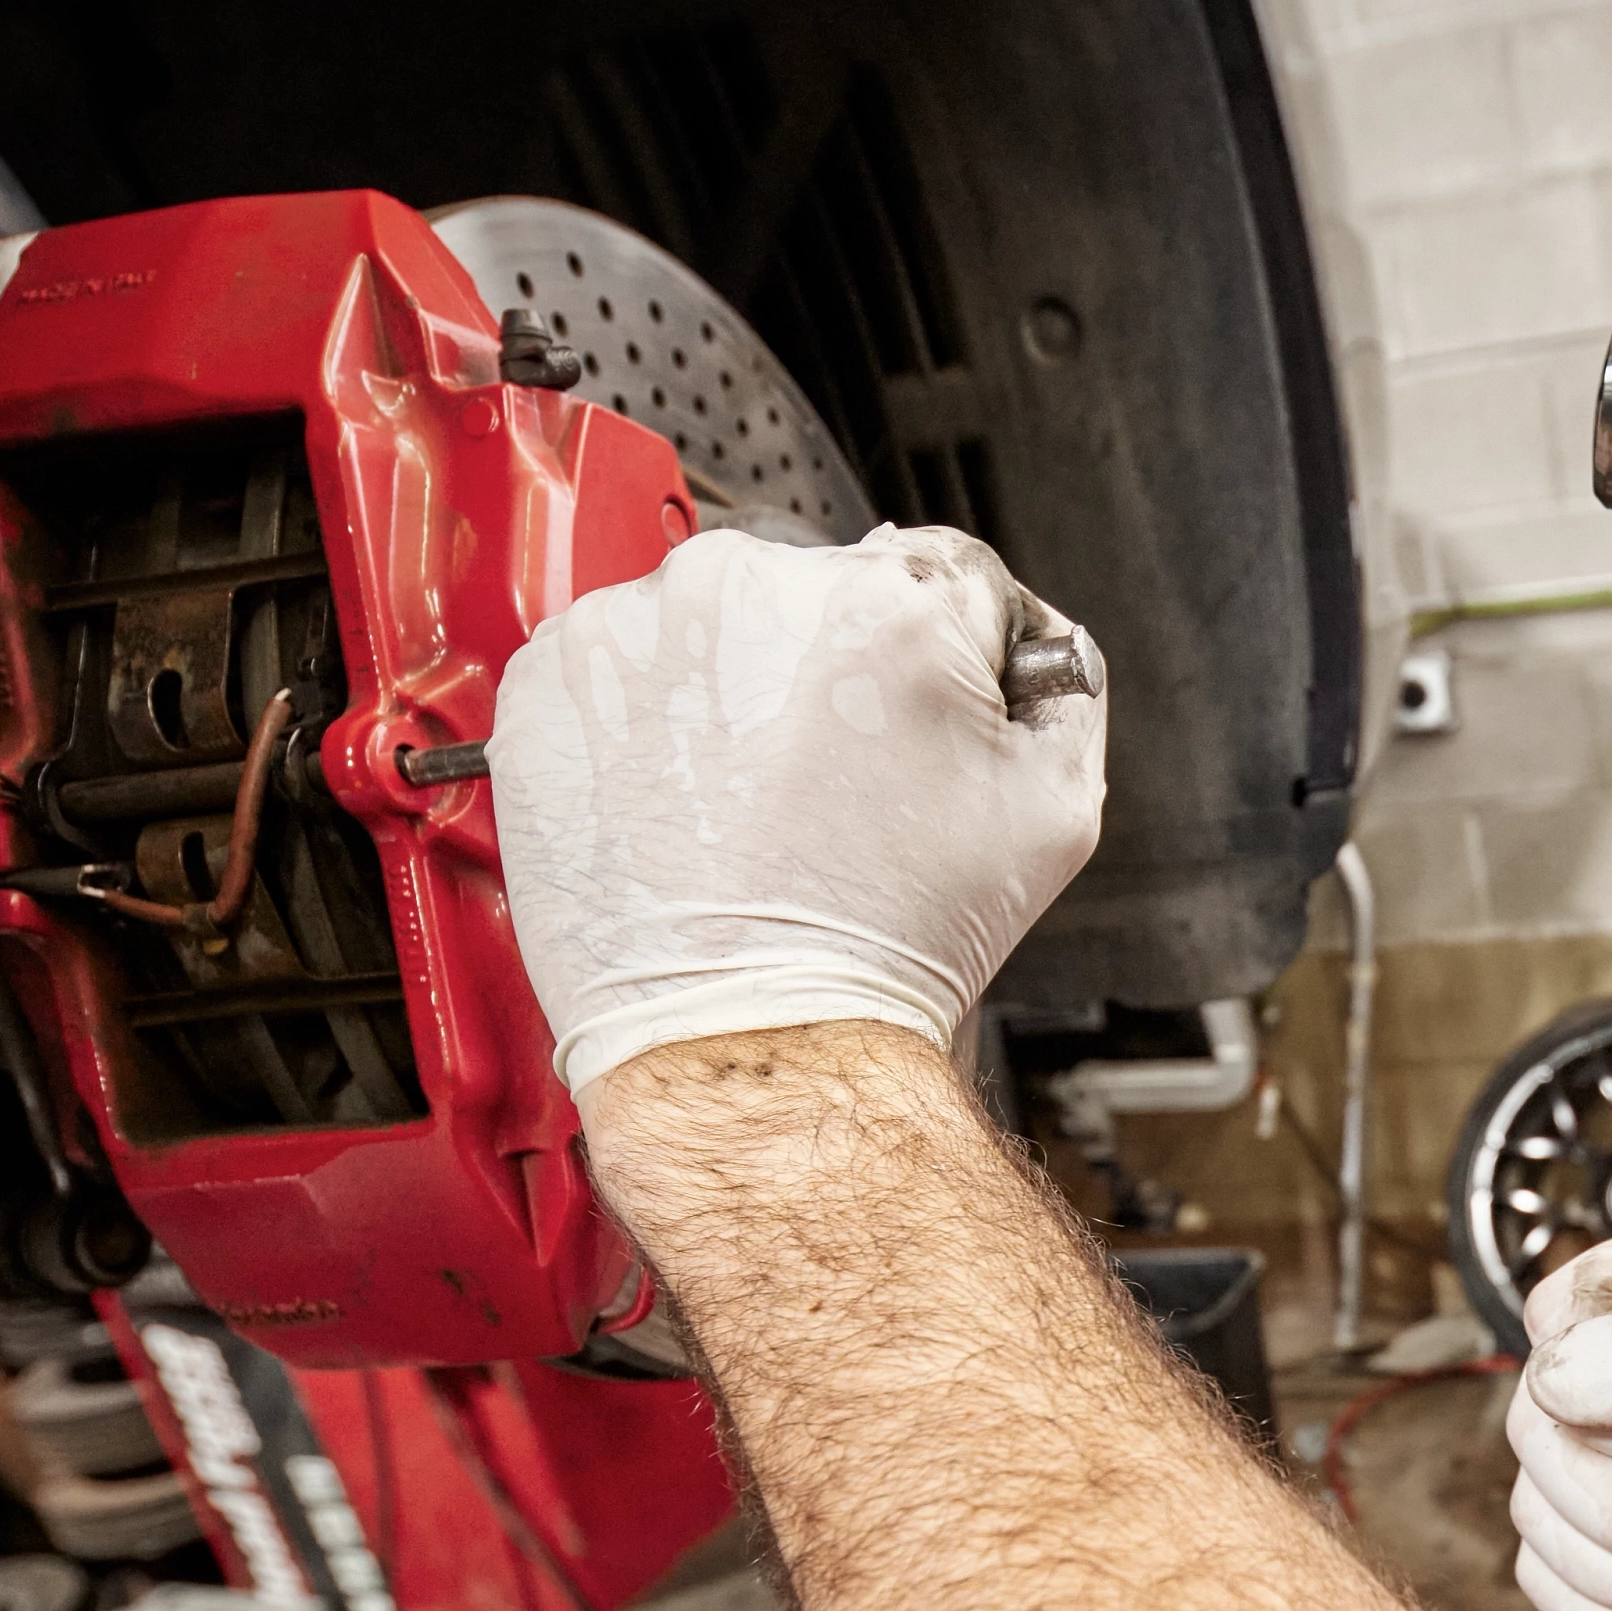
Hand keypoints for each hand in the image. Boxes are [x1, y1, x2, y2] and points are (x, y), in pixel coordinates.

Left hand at [490, 522, 1104, 1091]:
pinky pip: (617, 667)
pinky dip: (644, 722)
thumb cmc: (891, 940)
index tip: (913, 728)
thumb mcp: (1055, 808)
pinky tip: (682, 801)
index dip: (944, 660)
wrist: (752, 1035)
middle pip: (818, 591)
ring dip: (733, 688)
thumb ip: (1062, 682)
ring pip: (714, 624)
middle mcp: (757, 586)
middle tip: (831, 786)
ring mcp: (639, 625)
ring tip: (749, 802)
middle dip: (832, 670)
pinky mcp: (549, 675)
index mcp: (891, 598)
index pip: (940, 575)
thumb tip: (1027, 636)